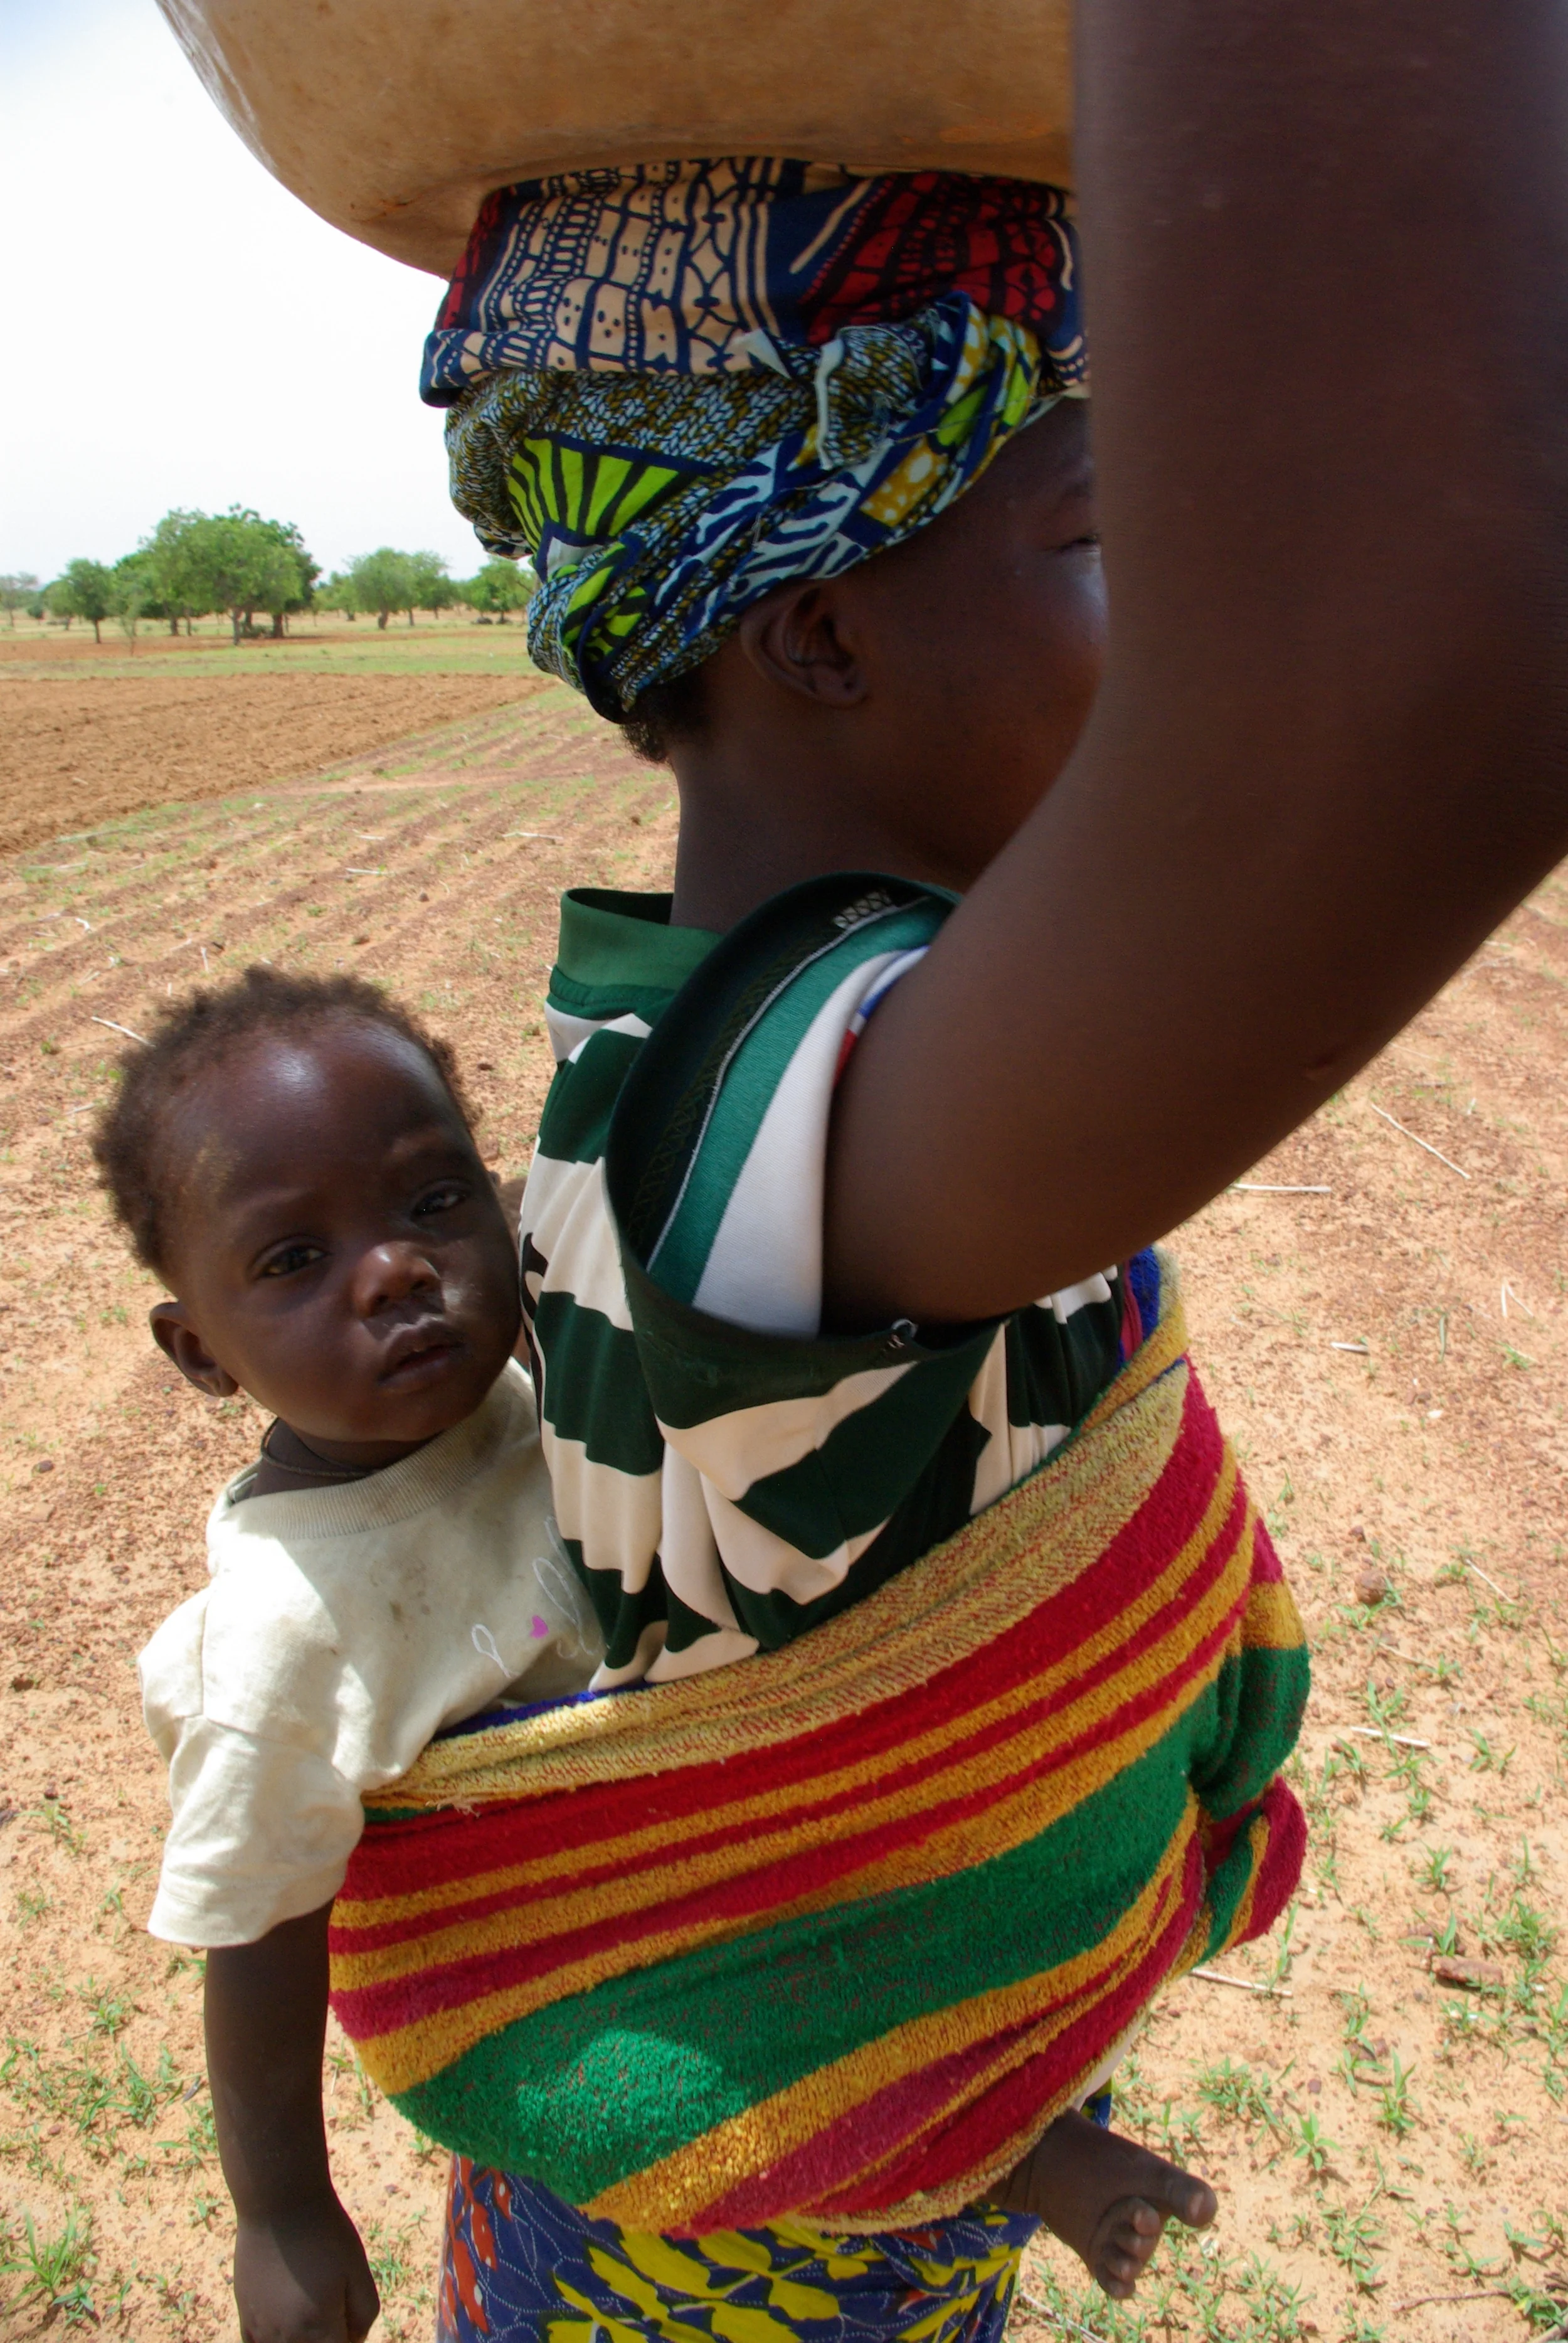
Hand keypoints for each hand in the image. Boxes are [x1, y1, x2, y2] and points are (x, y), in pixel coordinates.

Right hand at [232, 2199, 379, 2342]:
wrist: (278, 2202)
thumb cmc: (324, 2233)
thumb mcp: (357, 2270)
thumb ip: (364, 2313)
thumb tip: (354, 2340)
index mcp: (318, 2329)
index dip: (350, 2336)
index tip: (350, 2315)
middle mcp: (286, 2338)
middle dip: (328, 2335)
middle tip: (332, 2301)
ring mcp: (261, 2329)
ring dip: (302, 2338)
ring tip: (308, 2302)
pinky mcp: (245, 2315)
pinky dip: (273, 2341)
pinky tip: (284, 2323)